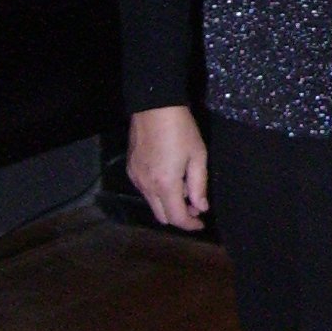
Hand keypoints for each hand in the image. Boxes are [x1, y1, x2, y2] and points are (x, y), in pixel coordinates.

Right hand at [126, 105, 208, 231]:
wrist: (154, 106)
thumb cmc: (181, 129)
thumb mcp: (197, 156)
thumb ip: (199, 185)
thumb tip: (201, 207)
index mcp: (165, 184)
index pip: (176, 218)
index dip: (190, 225)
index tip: (201, 223)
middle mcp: (146, 186)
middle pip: (162, 216)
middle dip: (179, 216)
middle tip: (194, 206)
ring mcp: (136, 178)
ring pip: (152, 204)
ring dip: (168, 203)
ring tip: (183, 188)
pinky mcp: (131, 169)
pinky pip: (145, 191)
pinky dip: (157, 192)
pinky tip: (168, 177)